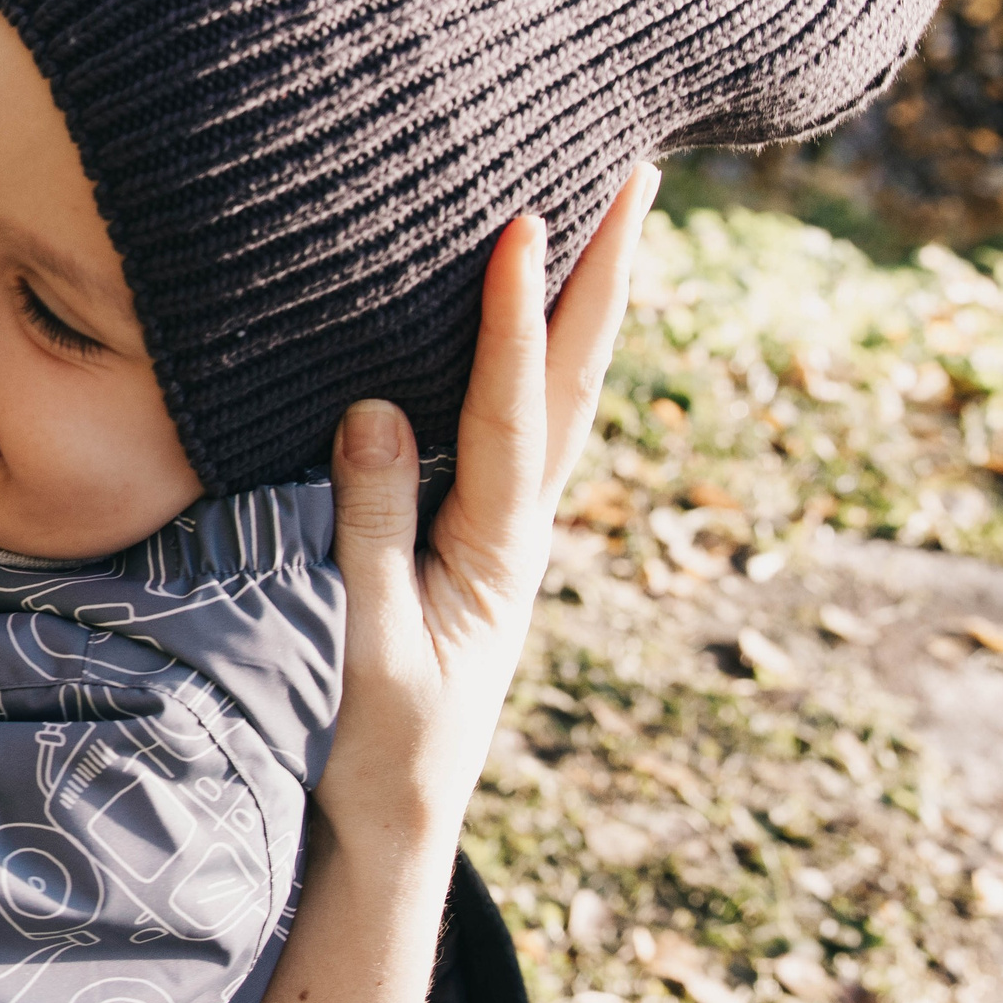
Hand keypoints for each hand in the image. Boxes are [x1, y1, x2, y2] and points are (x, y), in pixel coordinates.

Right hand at [233, 165, 656, 1002]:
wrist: (395, 826)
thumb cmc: (376, 748)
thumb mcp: (368, 649)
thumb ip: (370, 529)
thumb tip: (374, 406)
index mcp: (493, 550)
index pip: (514, 412)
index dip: (516, 318)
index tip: (526, 220)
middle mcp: (516, 526)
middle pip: (574, 382)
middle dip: (601, 278)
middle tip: (634, 176)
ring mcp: (503, 530)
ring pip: (557, 398)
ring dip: (581, 305)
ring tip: (602, 217)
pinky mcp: (476, 538)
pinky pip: (518, 425)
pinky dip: (533, 357)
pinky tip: (527, 321)